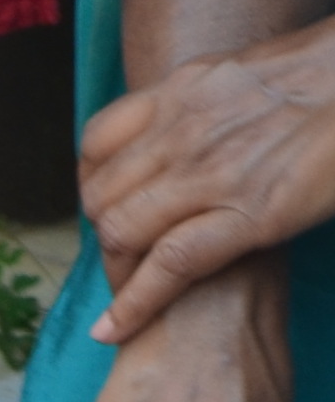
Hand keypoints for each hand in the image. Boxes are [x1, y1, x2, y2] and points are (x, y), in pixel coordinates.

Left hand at [89, 27, 334, 344]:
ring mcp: (214, 171)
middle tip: (122, 262)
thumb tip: (196, 126)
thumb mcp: (251, 71)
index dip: (91, 184)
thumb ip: (210, 99)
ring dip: (114, 272)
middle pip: (100, 196)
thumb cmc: (333, 74)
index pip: (97, 143)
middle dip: (100, 236)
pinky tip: (112, 330)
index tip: (106, 208)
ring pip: (120, 231)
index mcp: (185, 89)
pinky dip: (133, 304)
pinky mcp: (252, 212)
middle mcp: (185, 128)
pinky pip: (167, 265)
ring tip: (124, 294)